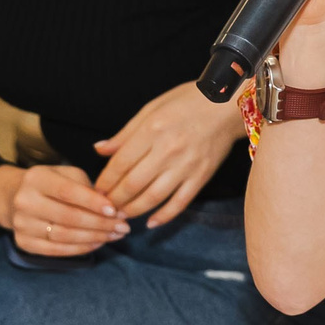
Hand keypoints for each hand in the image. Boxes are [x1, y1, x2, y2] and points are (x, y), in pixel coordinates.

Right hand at [0, 161, 126, 256]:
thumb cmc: (51, 184)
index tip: (115, 210)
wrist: (15, 197)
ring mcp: (21, 224)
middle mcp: (24, 201)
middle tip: (123, 226)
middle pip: (68, 217)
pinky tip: (98, 243)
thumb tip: (112, 207)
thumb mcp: (66, 174)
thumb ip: (87, 187)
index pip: (67, 192)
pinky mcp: (23, 243)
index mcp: (36, 178)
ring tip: (115, 235)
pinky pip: (57, 250)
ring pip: (64, 236)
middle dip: (100, 223)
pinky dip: (81, 249)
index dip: (93, 203)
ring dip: (95, 238)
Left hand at [94, 83, 244, 225]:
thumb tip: (100, 150)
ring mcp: (186, 166)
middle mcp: (168, 150)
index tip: (97, 189)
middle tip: (105, 206)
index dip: (105, 180)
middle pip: (133, 184)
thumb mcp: (152, 108)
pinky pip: (180, 202)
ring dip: (133, 210)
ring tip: (122, 214)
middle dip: (115, 199)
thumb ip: (125, 133)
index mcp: (152, 130)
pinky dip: (164, 216)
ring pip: (153, 197)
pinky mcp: (202, 176)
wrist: (227, 105)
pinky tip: (150, 222)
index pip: (120, 163)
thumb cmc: (187, 101)